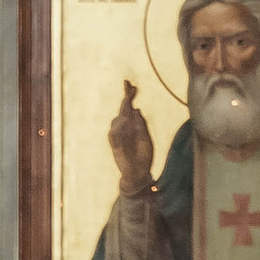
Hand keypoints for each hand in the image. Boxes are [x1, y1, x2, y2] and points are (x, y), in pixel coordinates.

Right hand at [108, 79, 154, 194]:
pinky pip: (114, 135)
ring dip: (123, 111)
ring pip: (118, 120)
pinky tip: (122, 119)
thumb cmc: (144, 155)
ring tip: (129, 101)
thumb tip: (136, 110)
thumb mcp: (146, 138)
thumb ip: (141, 125)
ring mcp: (118, 137)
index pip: (129, 108)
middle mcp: (123, 130)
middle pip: (122, 111)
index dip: (130, 97)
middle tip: (129, 86)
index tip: (132, 86)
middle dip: (126, 98)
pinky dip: (117, 127)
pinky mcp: (115, 146)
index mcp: (132, 126)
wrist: (139, 173)